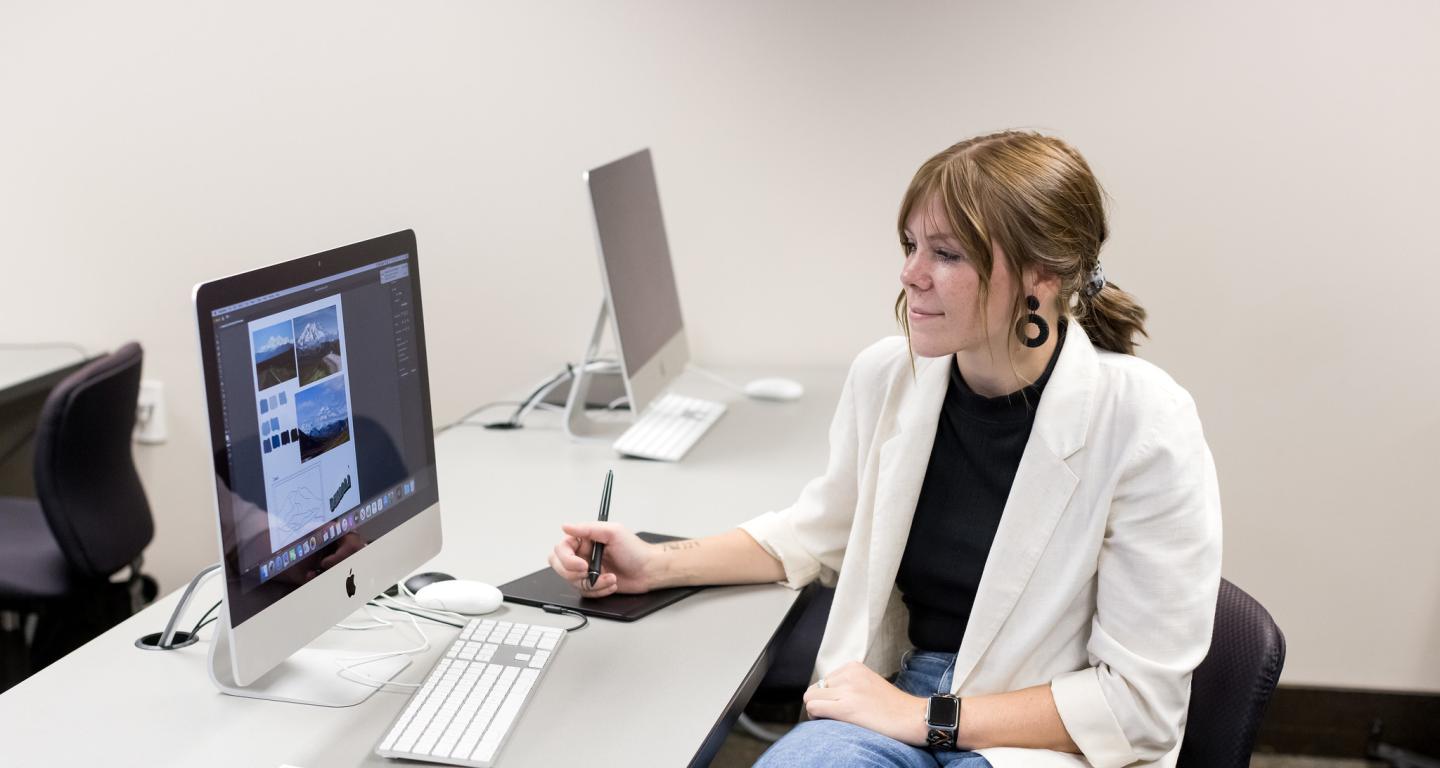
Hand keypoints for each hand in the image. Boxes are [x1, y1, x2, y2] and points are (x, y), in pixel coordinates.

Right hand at [548, 522, 657, 597]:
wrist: (649, 570)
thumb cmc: (635, 550)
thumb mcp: (613, 532)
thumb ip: (587, 529)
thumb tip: (566, 526)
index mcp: (584, 540)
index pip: (561, 549)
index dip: (567, 559)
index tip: (583, 565)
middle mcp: (583, 554)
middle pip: (560, 567)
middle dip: (574, 574)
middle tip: (590, 573)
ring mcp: (586, 570)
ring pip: (573, 582)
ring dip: (593, 583)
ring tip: (610, 577)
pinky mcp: (592, 584)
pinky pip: (584, 592)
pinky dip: (599, 590)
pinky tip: (612, 583)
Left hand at [802, 661, 928, 745]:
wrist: (913, 717)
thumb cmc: (894, 707)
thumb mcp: (868, 683)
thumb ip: (848, 684)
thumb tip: (826, 695)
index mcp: (853, 667)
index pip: (823, 680)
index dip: (826, 696)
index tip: (836, 706)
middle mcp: (849, 674)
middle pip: (814, 689)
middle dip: (819, 703)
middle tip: (832, 715)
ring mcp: (847, 690)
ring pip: (810, 698)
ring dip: (817, 711)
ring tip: (833, 719)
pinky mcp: (847, 707)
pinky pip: (814, 708)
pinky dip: (816, 717)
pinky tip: (830, 722)